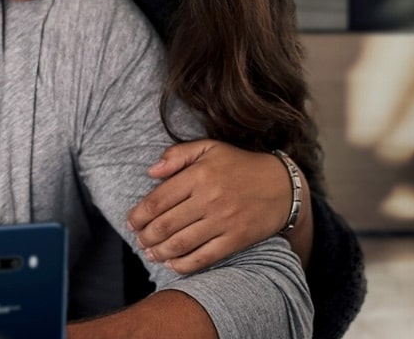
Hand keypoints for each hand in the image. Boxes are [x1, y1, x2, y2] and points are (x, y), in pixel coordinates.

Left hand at [127, 139, 294, 273]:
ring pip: (180, 244)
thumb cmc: (239, 165)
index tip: (131, 222)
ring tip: (150, 252)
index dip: (138, 215)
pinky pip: (203, 258)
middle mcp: (210, 198)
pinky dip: (183, 265)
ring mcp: (224, 221)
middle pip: (165, 225)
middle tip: (139, 240)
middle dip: (146, 236)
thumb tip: (151, 171)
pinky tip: (172, 263)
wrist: (281, 185)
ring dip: (159, 252)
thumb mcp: (210, 148)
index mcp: (199, 174)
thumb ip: (178, 155)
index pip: (158, 200)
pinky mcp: (236, 239)